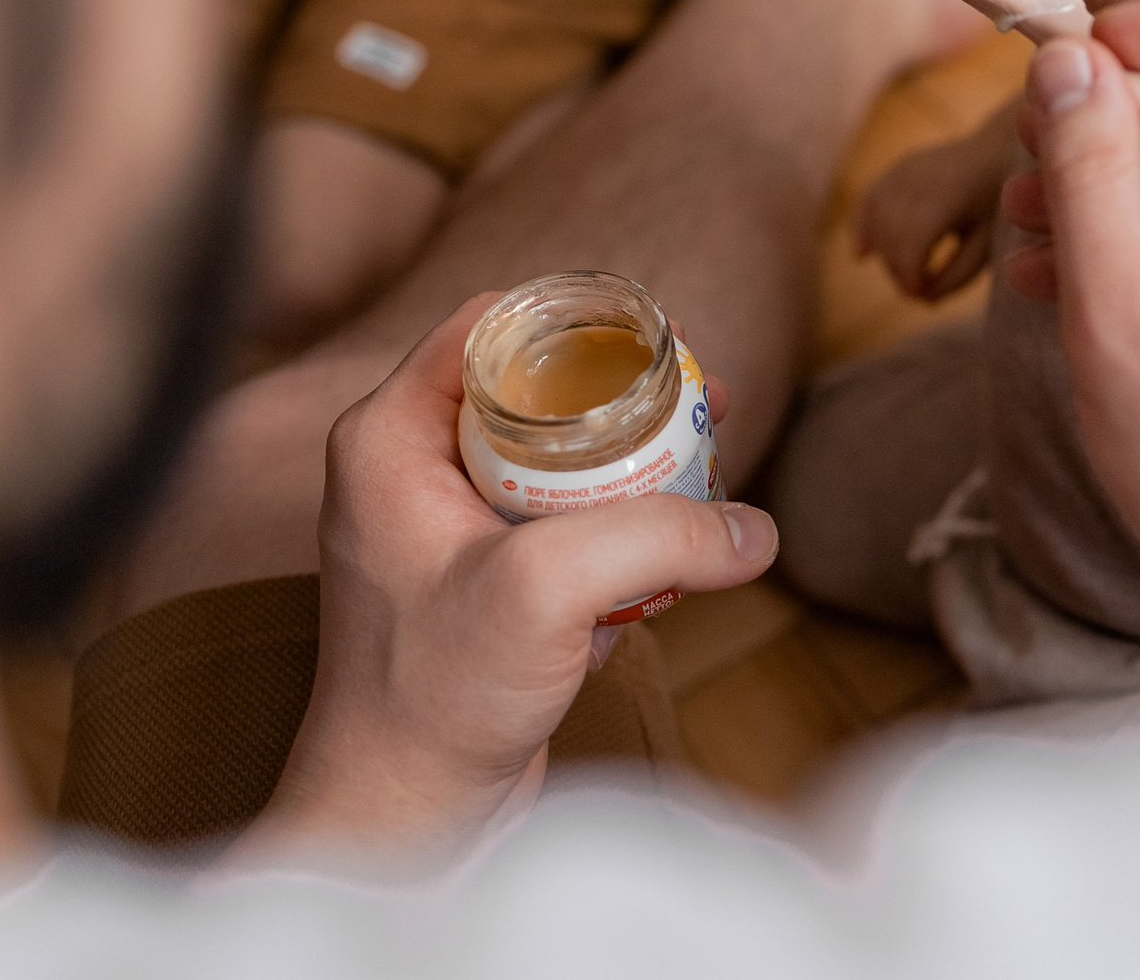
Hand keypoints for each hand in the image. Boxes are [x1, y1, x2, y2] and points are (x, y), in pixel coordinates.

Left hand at [228, 297, 778, 873]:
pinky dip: (626, 527)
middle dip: (626, 394)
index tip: (654, 336)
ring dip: (637, 462)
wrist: (403, 817)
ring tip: (710, 456)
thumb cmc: (430, 698)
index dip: (574, 322)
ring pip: (563, 459)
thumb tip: (750, 529)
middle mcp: (412, 470)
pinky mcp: (492, 585)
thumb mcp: (544, 592)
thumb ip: (654, 539)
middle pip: (537, 390)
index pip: (489, 326)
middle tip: (703, 396)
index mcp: (389, 438)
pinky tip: (679, 544)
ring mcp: (452, 530)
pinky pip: (571, 524)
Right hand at [856, 112, 1009, 300]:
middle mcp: (919, 177)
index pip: (912, 240)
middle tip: (920, 290)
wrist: (997, 151)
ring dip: (885, 256)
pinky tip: (862, 254)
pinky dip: (861, 228)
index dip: (909, 273)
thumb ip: (958, 275)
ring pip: (876, 221)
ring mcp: (903, 170)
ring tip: (907, 273)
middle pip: (891, 235)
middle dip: (899, 270)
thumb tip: (923, 299)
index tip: (920, 295)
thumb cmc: (995, 204)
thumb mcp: (986, 244)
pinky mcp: (895, 169)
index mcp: (948, 195)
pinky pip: (867, 201)